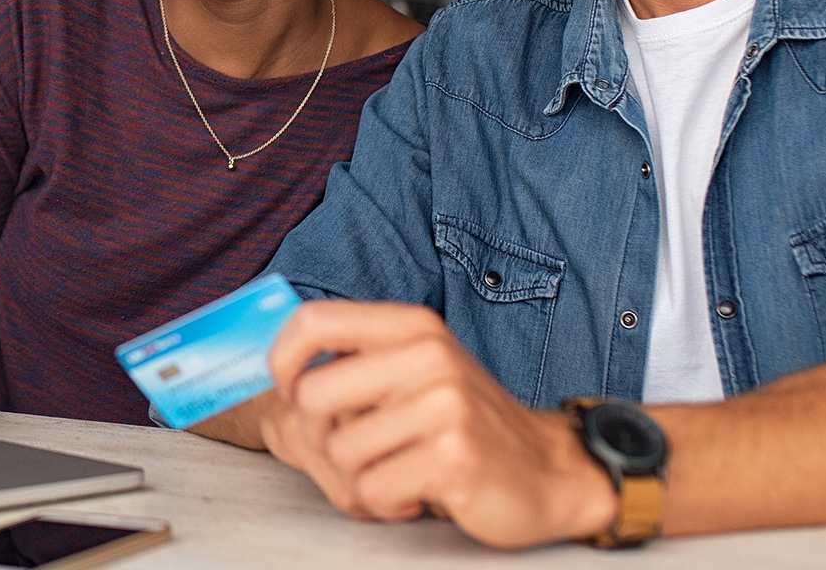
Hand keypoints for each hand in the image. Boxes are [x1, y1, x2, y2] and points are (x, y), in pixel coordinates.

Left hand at [267, 301, 617, 548]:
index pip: (313, 322)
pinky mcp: (453, 456)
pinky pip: (372, 490)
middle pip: (313, 397)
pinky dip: (386, 503)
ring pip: (340, 453)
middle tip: (357, 453)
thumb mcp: (416, 371)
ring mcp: (444, 405)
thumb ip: (357, 362)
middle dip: (321, 439)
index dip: (282, 359)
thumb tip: (275, 369)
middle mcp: (428, 356)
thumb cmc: (466, 424)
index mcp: (412, 327)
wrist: (550, 470)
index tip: (289, 389)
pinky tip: (418, 493)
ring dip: (361, 478)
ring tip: (400, 471)